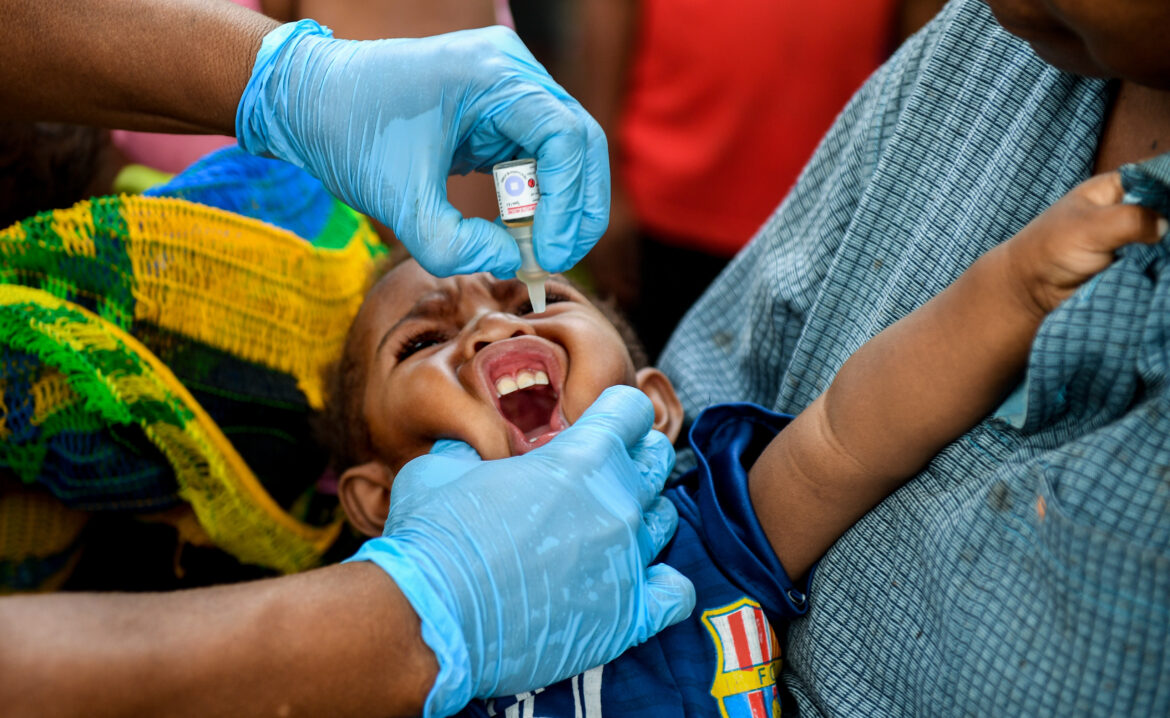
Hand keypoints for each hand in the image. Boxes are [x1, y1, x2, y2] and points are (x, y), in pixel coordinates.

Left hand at [237, 20, 608, 277]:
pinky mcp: (499, 109)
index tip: (548, 255)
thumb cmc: (347, 135)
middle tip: (557, 261)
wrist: (307, 101)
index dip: (568, 202)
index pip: (564, 136)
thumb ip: (456, 245)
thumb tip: (513, 260)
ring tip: (538, 253)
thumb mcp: (398, 203)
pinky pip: (538, 154)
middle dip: (576, 208)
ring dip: (561, 205)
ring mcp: (508, 86)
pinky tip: (521, 232)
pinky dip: (537, 196)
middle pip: (580, 140)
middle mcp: (510, 69)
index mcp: (490, 74)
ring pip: (566, 150)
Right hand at [348, 386, 694, 716]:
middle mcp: (617, 503)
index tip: (599, 423)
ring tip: (610, 527)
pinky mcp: (629, 616)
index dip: (615, 411)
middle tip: (605, 471)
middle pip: (658, 461)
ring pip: (665, 521)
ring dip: (643, 516)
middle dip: (636, 457)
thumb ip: (470, 449)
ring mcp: (628, 561)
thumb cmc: (432, 536)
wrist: (430, 618)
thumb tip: (469, 446)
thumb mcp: (440, 467)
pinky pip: (677, 593)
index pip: (630, 409)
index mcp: (580, 457)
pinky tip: (639, 582)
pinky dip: (664, 585)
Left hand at [1005, 172, 1166, 316]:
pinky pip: (1157, 255)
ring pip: (1163, 232)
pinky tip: (1165, 262)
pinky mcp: (1131, 259)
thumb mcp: (1090, 228)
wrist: (1030, 288)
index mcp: (1114, 187)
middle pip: (1164, 204)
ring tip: (1168, 246)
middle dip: (1169, 217)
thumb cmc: (1050, 249)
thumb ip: (1130, 220)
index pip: (1157, 175)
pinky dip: (1163, 258)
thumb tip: (1166, 224)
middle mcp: (1126, 206)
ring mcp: (1130, 233)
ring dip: (1167, 240)